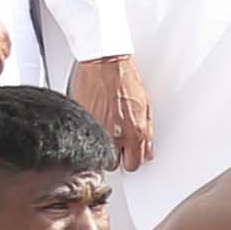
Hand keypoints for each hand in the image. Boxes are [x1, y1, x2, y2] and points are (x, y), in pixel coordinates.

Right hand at [71, 50, 156, 165]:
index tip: (130, 154)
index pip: (133, 164)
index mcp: (134, 133)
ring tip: (106, 131)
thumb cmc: (124, 79)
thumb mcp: (146, 106)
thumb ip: (147, 133)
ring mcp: (96, 130)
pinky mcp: (82, 122)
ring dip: (102, 147)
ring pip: (98, 154)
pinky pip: (85, 138)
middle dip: (116, 156)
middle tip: (118, 142)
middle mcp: (115, 135)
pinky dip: (89, 134)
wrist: (105, 64)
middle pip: (114, 164)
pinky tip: (96, 121)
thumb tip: (148, 151)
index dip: (131, 159)